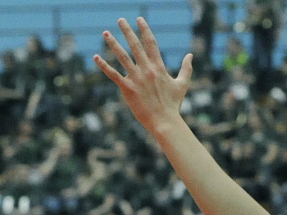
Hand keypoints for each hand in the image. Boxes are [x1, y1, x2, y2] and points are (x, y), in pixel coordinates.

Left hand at [95, 18, 191, 133]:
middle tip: (120, 20)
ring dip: (113, 43)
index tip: (139, 19)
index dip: (144, 29)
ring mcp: (136, 79)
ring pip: (122, 57)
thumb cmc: (173, 105)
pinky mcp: (128, 89)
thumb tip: (190, 55)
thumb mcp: (182, 84)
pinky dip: (104, 66)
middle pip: (135, 45)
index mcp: (159, 67)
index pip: (151, 43)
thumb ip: (186, 68)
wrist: (164, 121)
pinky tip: (96, 57)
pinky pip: (113, 75)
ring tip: (105, 33)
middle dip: (127, 31)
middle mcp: (147, 70)